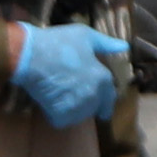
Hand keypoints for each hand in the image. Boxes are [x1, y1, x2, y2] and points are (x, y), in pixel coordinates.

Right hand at [5, 18, 121, 127]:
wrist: (31, 57)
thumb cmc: (59, 43)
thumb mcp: (85, 36)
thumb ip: (106, 44)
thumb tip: (125, 47)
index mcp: (102, 79)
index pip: (109, 97)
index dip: (105, 101)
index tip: (102, 108)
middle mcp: (93, 96)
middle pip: (93, 107)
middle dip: (85, 102)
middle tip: (70, 91)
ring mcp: (77, 108)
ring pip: (78, 115)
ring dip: (71, 108)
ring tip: (59, 93)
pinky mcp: (61, 116)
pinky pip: (61, 119)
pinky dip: (55, 113)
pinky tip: (49, 100)